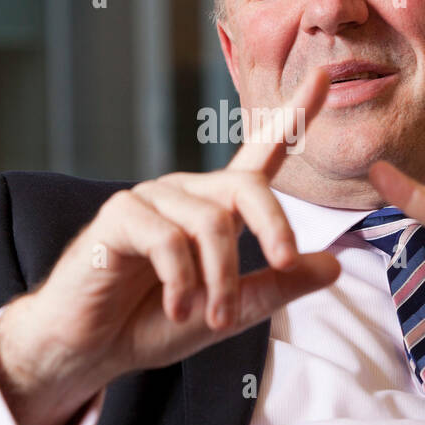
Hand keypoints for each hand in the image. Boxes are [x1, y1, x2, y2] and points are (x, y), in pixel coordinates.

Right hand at [0, 68, 340, 424]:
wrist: (92, 349)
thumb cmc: (154, 323)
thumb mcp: (230, 312)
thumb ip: (277, 288)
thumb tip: (333, 264)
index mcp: (216, 208)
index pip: (262, 152)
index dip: (295, 114)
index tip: (326, 75)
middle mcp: (187, 194)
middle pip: (247, 186)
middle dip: (275, 225)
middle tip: (284, 265)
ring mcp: (151, 199)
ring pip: (211, 223)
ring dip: (221, 279)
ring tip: (212, 318)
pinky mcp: (119, 215)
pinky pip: (168, 239)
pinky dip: (182, 282)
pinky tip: (177, 308)